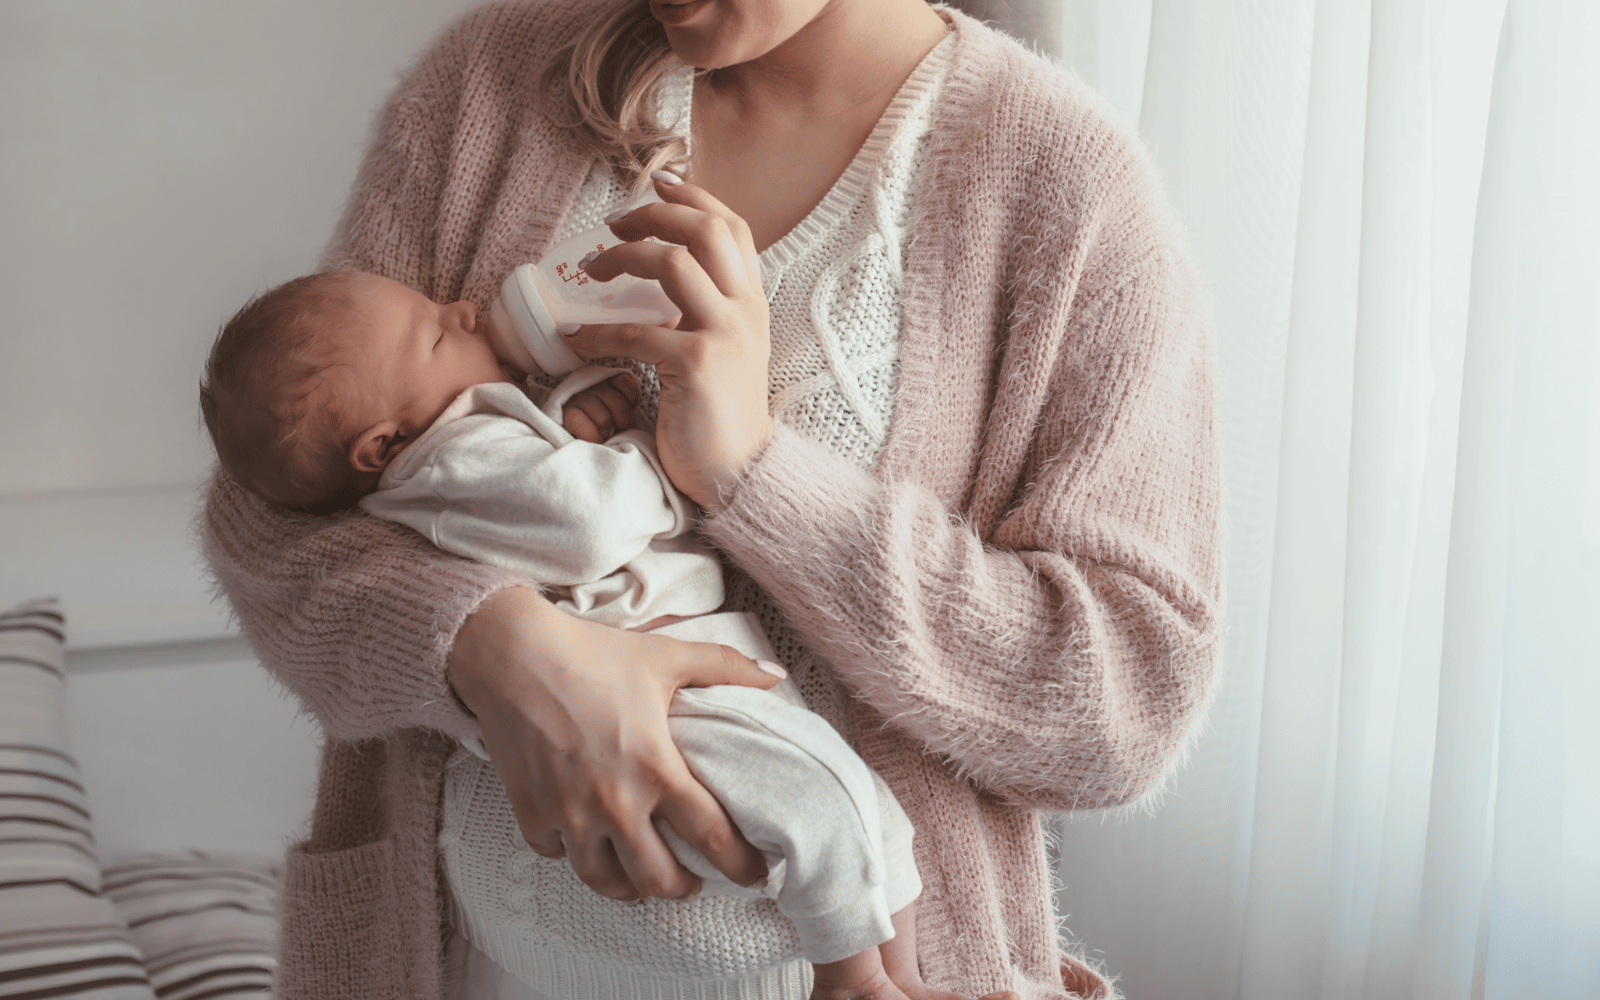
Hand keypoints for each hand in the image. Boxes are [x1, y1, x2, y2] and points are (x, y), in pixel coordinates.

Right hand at [445, 586, 781, 899]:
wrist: (511, 653)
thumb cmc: (592, 653)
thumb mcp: (666, 656)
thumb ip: (725, 666)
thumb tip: (775, 673)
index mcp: (655, 769)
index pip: (712, 837)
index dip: (741, 865)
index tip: (754, 875)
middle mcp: (614, 803)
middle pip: (658, 880)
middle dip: (683, 889)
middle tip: (694, 883)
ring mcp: (568, 814)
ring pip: (603, 882)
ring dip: (628, 887)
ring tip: (642, 879)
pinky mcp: (530, 811)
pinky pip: (555, 853)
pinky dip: (571, 855)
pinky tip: (584, 843)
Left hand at [566, 172, 771, 509]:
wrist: (740, 473)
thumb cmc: (720, 417)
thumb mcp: (725, 352)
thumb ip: (706, 312)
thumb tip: (662, 279)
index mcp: (753, 303)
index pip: (732, 228)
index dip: (694, 197)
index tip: (657, 182)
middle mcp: (746, 310)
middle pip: (705, 231)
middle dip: (654, 216)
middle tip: (613, 225)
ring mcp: (726, 334)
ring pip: (674, 264)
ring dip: (623, 258)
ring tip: (591, 271)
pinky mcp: (699, 364)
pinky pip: (636, 331)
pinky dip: (596, 332)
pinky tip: (573, 339)